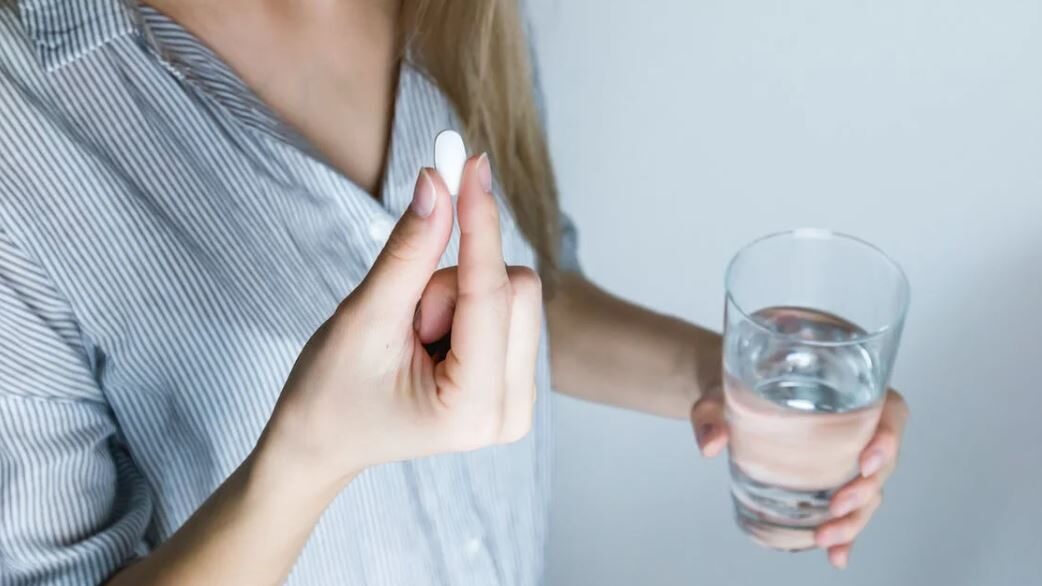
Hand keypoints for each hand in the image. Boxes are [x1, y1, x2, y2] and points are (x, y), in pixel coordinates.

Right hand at [262, 154, 541, 491]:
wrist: (323, 442)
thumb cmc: (330, 393)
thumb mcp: (364, 318)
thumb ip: (408, 251)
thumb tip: (438, 181)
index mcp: (474, 409)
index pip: (490, 292)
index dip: (479, 221)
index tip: (471, 163)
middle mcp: (512, 412)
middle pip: (517, 288)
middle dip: (453, 283)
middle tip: (406, 318)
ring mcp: (519, 400)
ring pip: (514, 293)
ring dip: (456, 296)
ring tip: (414, 336)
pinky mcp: (515, 380)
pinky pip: (507, 307)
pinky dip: (466, 306)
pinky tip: (432, 340)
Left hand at [691, 386, 908, 568]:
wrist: (729, 403)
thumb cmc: (735, 389)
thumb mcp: (719, 394)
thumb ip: (711, 413)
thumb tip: (710, 443)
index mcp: (848, 391)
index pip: (889, 411)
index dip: (888, 438)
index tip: (866, 461)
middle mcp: (857, 425)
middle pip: (882, 462)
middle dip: (865, 490)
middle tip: (836, 508)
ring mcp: (847, 457)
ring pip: (870, 492)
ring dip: (855, 520)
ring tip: (826, 538)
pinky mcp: (832, 480)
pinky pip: (850, 509)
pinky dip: (847, 534)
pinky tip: (837, 555)